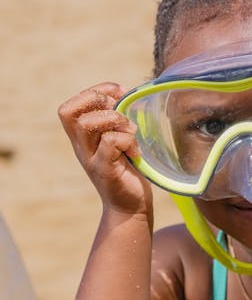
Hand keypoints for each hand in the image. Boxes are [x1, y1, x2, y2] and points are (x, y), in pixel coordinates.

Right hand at [58, 82, 152, 216]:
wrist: (130, 207)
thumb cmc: (129, 170)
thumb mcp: (120, 141)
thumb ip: (117, 121)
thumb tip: (125, 94)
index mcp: (83, 137)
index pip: (68, 107)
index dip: (93, 92)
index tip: (118, 96)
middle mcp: (81, 147)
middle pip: (69, 111)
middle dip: (99, 101)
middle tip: (121, 115)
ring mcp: (90, 159)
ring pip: (87, 123)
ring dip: (116, 120)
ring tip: (131, 134)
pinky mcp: (104, 170)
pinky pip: (109, 142)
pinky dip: (127, 140)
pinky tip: (135, 152)